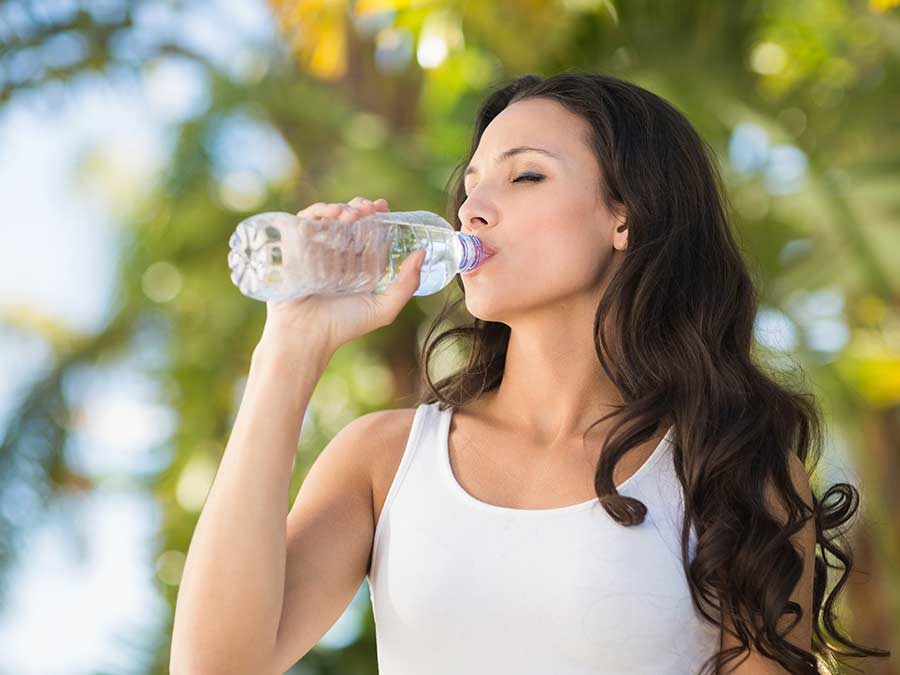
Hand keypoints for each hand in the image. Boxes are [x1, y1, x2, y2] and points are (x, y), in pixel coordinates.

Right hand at [257, 196, 425, 354]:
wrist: (304, 335)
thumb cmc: (343, 326)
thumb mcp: (383, 309)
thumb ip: (406, 285)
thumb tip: (422, 253)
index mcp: (359, 266)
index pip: (369, 232)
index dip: (377, 216)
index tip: (383, 207)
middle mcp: (338, 255)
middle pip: (350, 221)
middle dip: (361, 208)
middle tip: (369, 208)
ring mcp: (316, 250)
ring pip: (329, 218)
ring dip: (342, 208)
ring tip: (352, 213)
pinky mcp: (295, 247)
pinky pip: (306, 221)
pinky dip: (319, 211)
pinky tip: (332, 214)